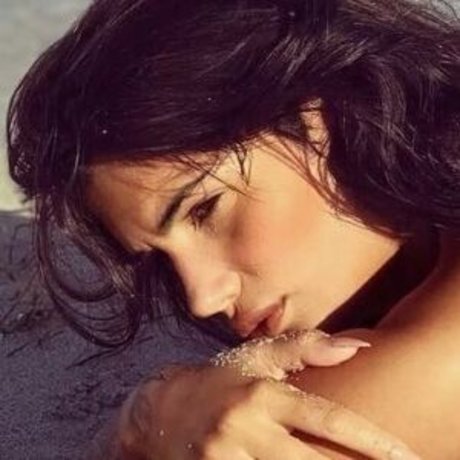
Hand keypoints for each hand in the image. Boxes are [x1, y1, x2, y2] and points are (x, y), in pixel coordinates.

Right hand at [117, 330, 418, 458]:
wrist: (159, 410)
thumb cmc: (220, 381)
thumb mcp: (256, 357)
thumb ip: (305, 347)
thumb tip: (358, 347)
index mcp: (262, 395)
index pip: (325, 418)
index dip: (369, 440)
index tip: (403, 455)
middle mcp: (244, 428)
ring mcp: (224, 459)